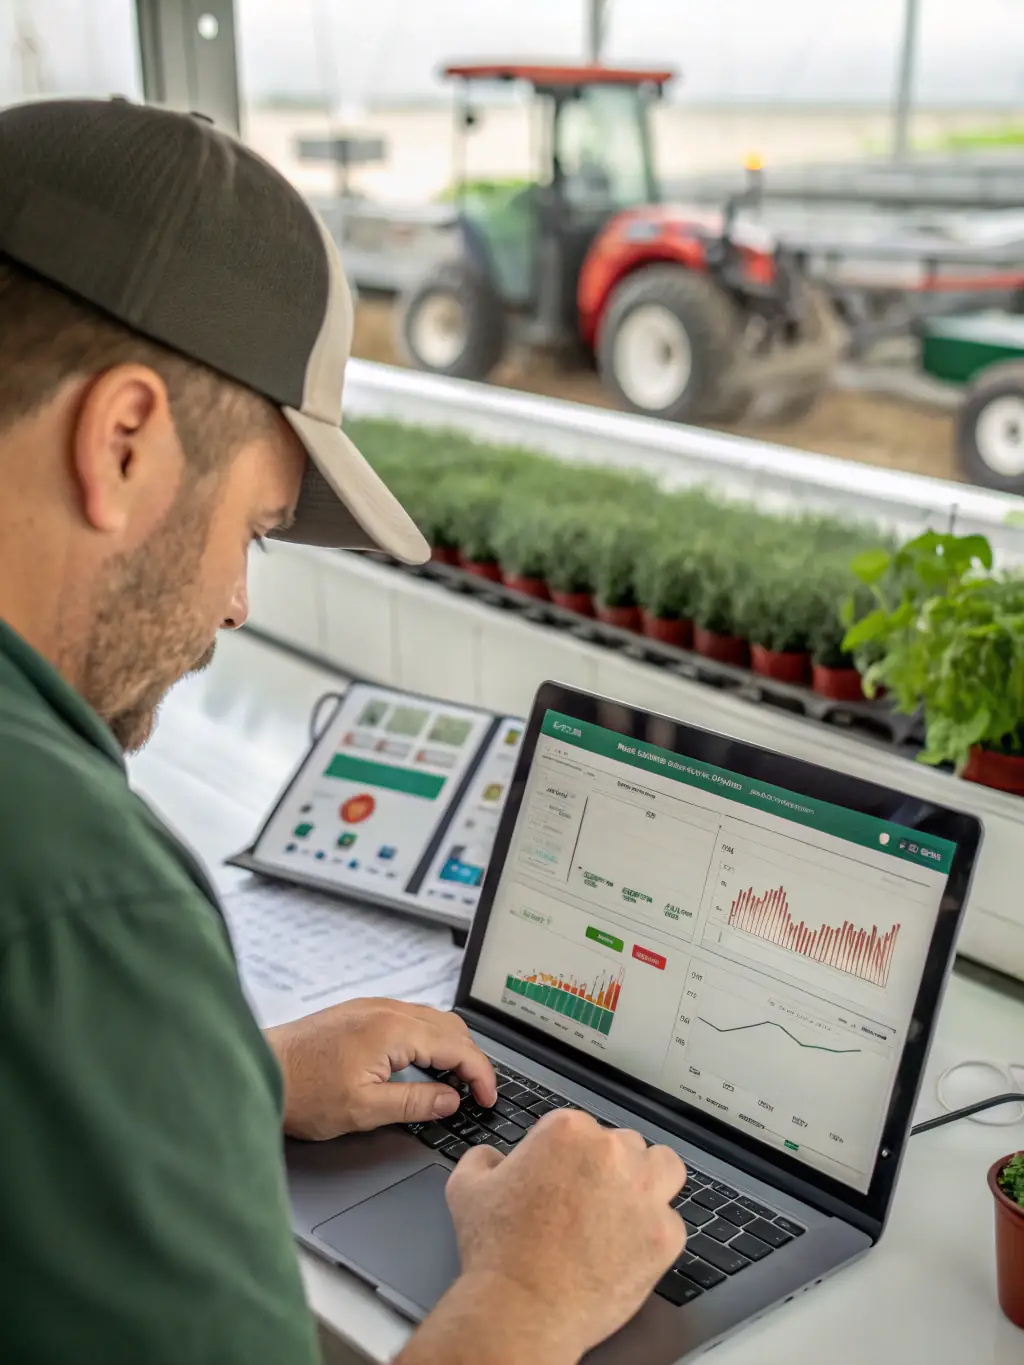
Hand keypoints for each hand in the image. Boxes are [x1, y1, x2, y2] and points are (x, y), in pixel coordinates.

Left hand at [264, 999, 495, 1140]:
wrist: (258, 1069)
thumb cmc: (302, 1091)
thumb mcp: (365, 1109)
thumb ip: (416, 1102)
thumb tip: (452, 1099)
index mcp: (393, 1029)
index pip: (458, 1046)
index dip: (481, 1075)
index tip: (489, 1099)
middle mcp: (386, 1009)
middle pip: (451, 1026)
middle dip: (471, 1058)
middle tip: (477, 1092)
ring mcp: (371, 1006)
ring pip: (431, 1019)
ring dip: (450, 1046)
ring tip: (454, 1082)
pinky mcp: (359, 1012)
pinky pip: (409, 1018)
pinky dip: (427, 1039)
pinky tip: (421, 1064)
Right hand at [444, 1110, 685, 1361]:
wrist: (521, 1311)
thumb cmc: (497, 1253)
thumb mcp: (468, 1189)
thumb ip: (483, 1159)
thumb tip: (492, 1158)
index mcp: (567, 1132)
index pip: (582, 1127)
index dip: (569, 1154)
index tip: (562, 1176)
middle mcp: (611, 1153)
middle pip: (624, 1144)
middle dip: (608, 1167)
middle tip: (590, 1197)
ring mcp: (643, 1193)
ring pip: (663, 1166)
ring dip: (648, 1180)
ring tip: (628, 1205)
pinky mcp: (665, 1234)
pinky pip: (672, 1221)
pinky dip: (654, 1232)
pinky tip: (630, 1246)